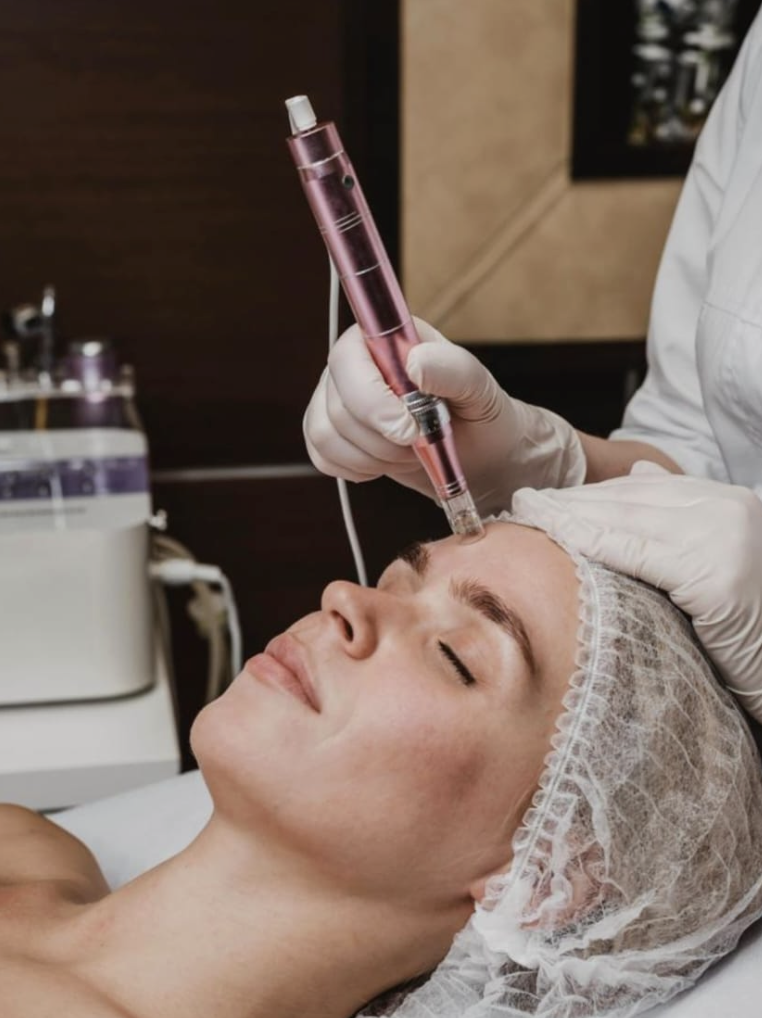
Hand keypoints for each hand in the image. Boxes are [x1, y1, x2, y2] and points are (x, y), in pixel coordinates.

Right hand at [303, 317, 585, 514]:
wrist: (479, 453)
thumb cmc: (480, 413)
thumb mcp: (479, 388)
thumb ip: (453, 368)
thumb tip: (415, 363)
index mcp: (383, 339)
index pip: (347, 359)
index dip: (370, 399)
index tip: (408, 428)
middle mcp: (353, 364)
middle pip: (336, 404)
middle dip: (381, 438)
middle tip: (419, 442)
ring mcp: (336, 399)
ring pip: (325, 434)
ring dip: (373, 456)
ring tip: (408, 451)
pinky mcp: (331, 434)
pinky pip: (322, 456)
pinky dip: (357, 469)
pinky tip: (386, 463)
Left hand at [513, 464, 761, 722]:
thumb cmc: (748, 627)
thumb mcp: (717, 558)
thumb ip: (681, 517)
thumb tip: (639, 472)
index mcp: (731, 501)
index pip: (647, 488)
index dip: (593, 492)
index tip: (549, 497)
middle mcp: (730, 508)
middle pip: (632, 498)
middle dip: (574, 500)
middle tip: (525, 501)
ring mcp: (725, 537)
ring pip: (628, 518)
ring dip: (570, 514)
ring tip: (527, 513)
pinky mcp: (715, 575)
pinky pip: (636, 553)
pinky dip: (590, 541)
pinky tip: (555, 535)